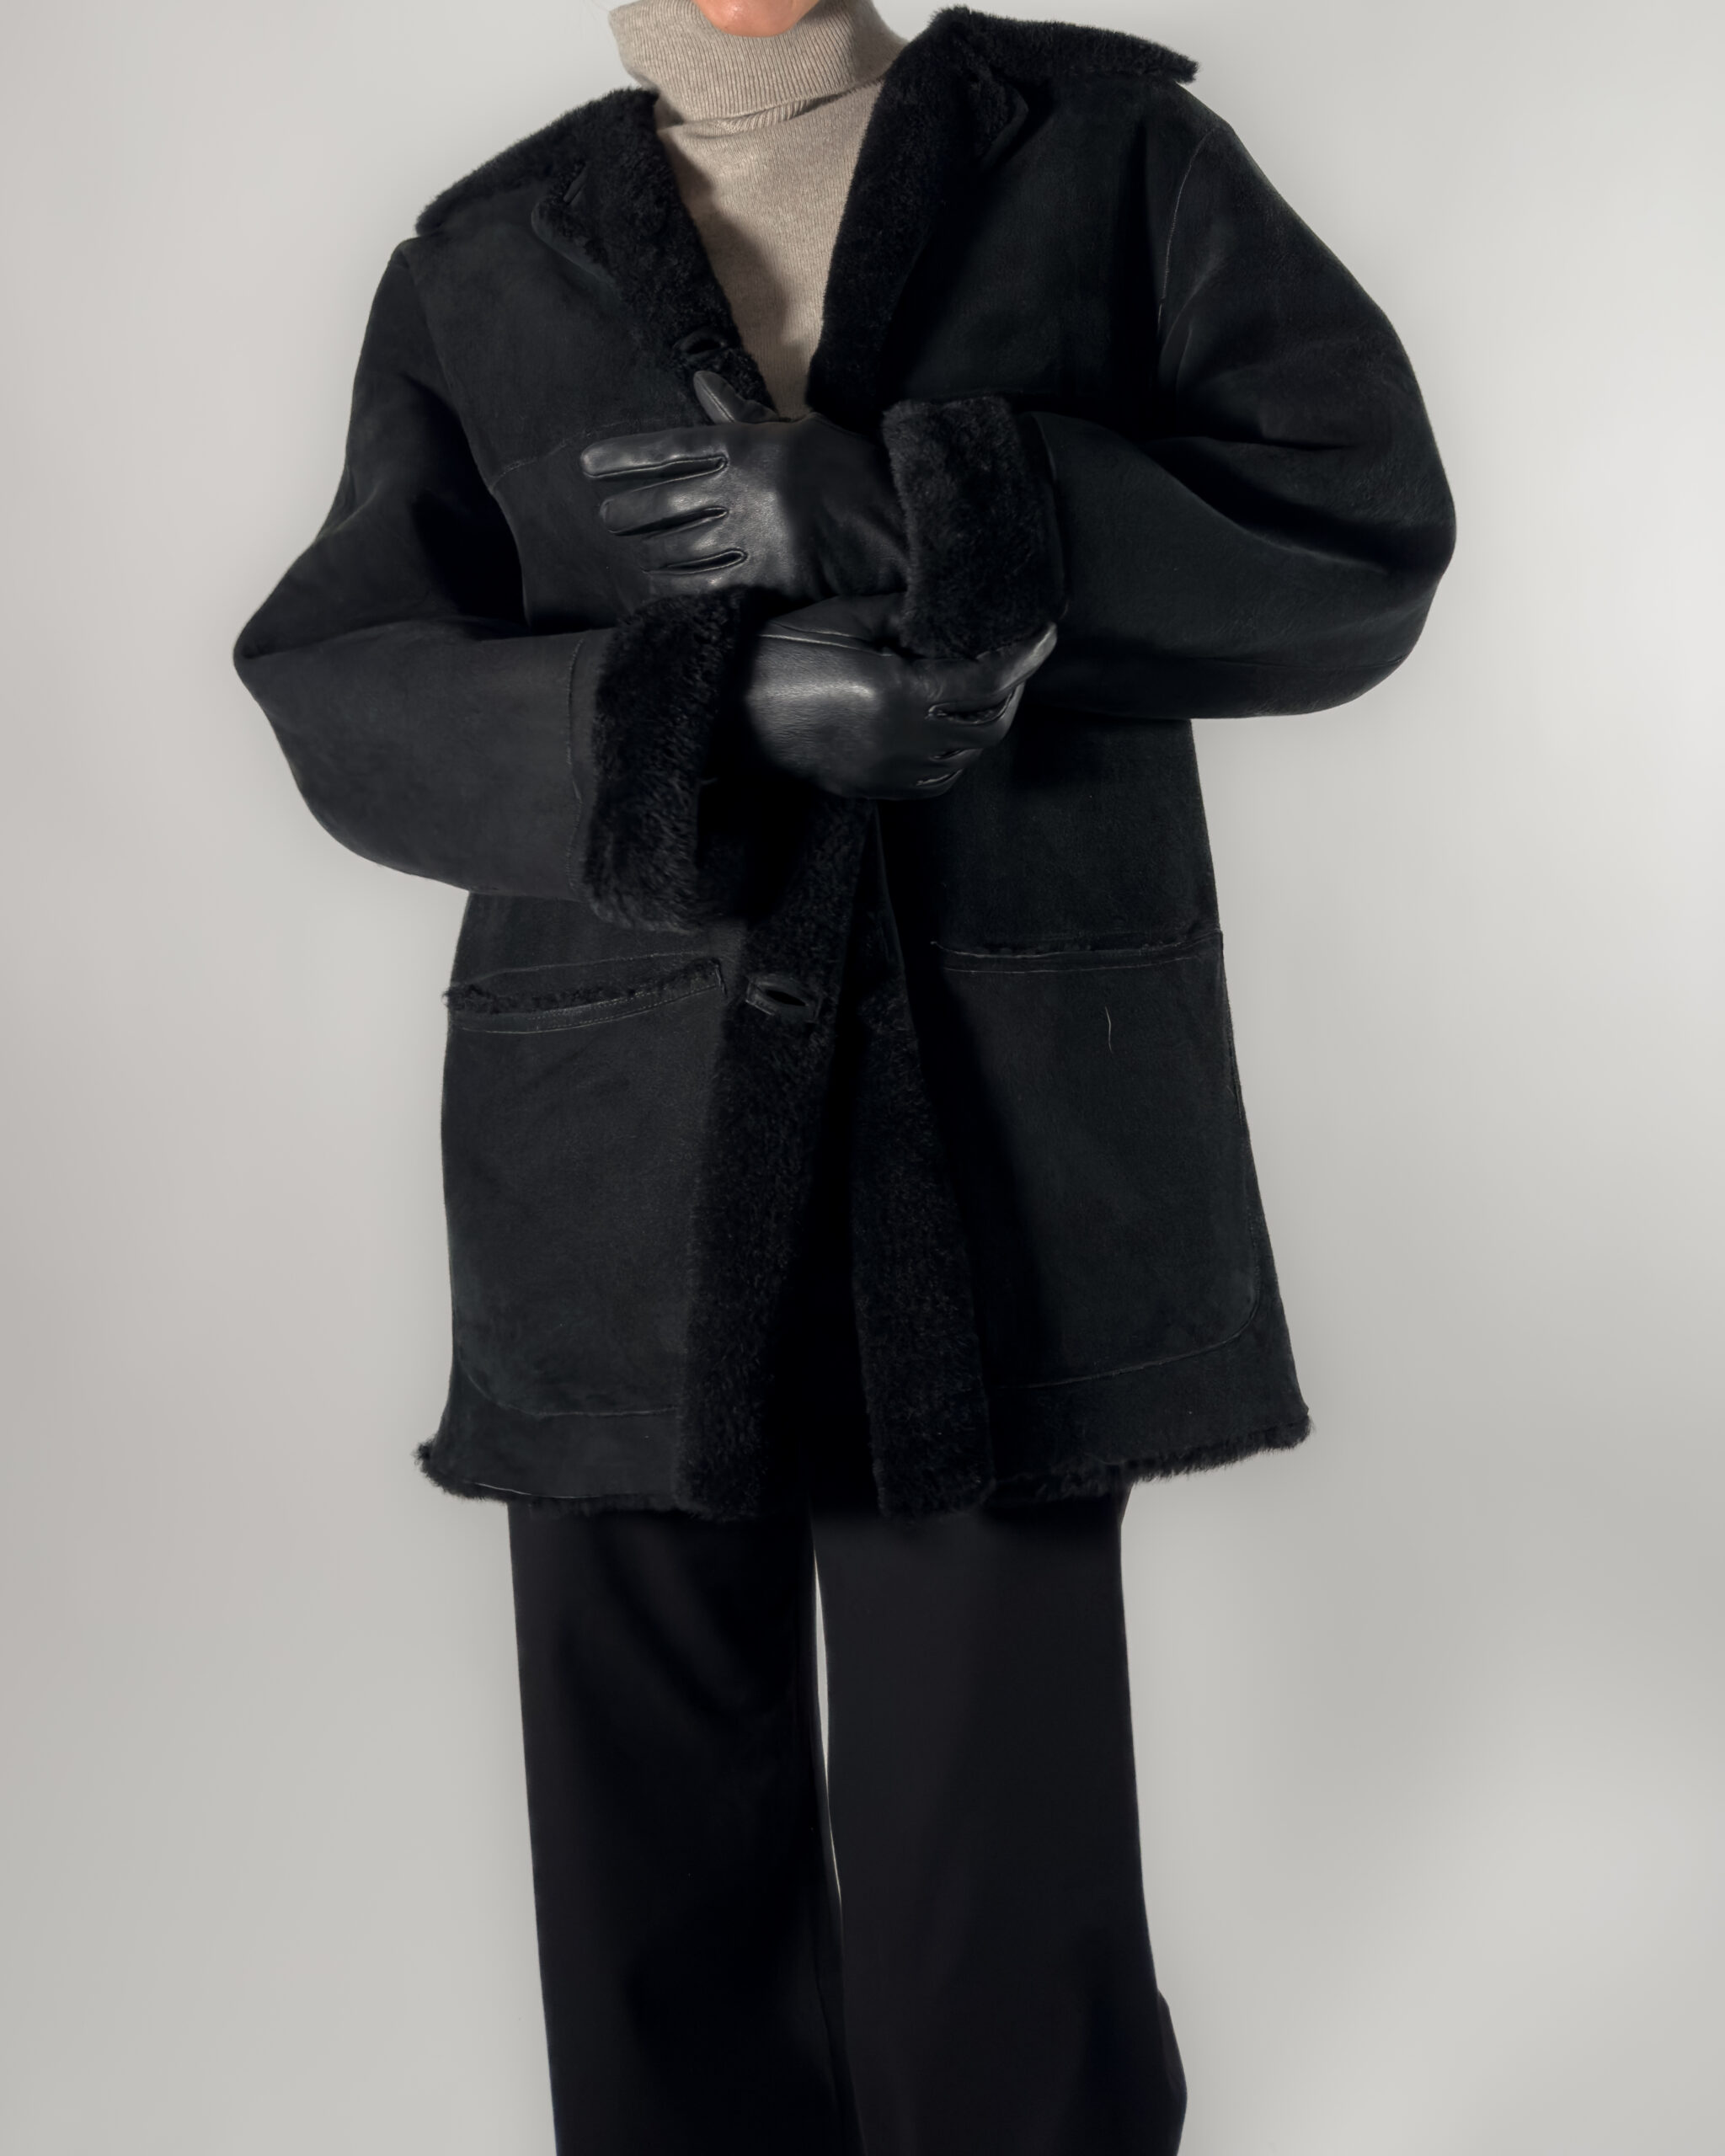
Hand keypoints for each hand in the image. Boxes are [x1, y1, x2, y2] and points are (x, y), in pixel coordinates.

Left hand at [580, 372, 906, 603]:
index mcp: (750, 447)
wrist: (902, 523)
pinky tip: (663, 586)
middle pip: (666, 501)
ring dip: (652, 551)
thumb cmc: (851, 471)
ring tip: (637, 553)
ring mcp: (756, 537)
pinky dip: (681, 586)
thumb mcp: (799, 430)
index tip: (589, 464)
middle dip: (630, 509)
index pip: (670, 449)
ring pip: (683, 546)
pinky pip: (712, 585)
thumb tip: (699, 384)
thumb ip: (742, 416)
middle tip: (608, 516)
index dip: (624, 456)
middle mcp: (744, 491)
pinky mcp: (771, 577)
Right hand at [737, 596, 1056, 800]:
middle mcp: (904, 743)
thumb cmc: (777, 657)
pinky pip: (938, 778)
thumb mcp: (842, 620)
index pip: (989, 679)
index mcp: (900, 696)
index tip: (1044, 632)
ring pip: (968, 755)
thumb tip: (949, 614)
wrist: (726, 717)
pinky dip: (958, 752)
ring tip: (987, 686)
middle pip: (989, 724)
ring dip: (987, 721)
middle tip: (1016, 657)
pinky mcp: (873, 788)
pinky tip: (951, 724)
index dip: (1024, 655)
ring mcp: (890, 772)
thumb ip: (902, 617)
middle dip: (1012, 690)